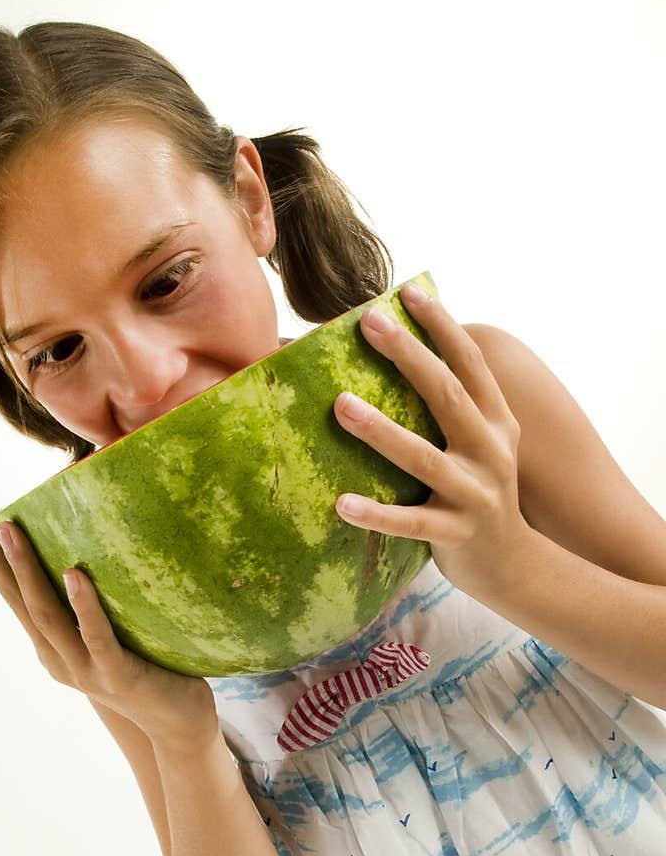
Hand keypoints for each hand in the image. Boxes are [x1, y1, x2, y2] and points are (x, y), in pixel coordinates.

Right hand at [0, 498, 216, 744]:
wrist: (178, 724)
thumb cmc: (148, 665)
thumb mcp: (111, 627)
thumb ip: (95, 595)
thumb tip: (94, 533)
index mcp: (50, 643)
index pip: (12, 590)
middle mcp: (56, 656)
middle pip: (17, 597)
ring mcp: (84, 668)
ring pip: (47, 615)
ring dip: (26, 570)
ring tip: (10, 528)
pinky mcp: (117, 675)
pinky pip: (97, 637)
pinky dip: (83, 606)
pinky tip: (74, 575)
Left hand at [333, 284, 528, 598]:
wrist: (515, 564)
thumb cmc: (479, 491)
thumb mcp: (482, 442)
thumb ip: (454, 403)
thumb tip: (400, 354)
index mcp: (497, 421)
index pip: (469, 362)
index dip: (440, 324)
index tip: (406, 291)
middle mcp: (490, 450)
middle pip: (447, 395)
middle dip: (408, 356)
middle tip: (369, 322)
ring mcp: (474, 493)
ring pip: (423, 457)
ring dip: (380, 430)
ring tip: (340, 404)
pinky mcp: (456, 533)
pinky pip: (410, 522)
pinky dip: (376, 514)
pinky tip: (341, 503)